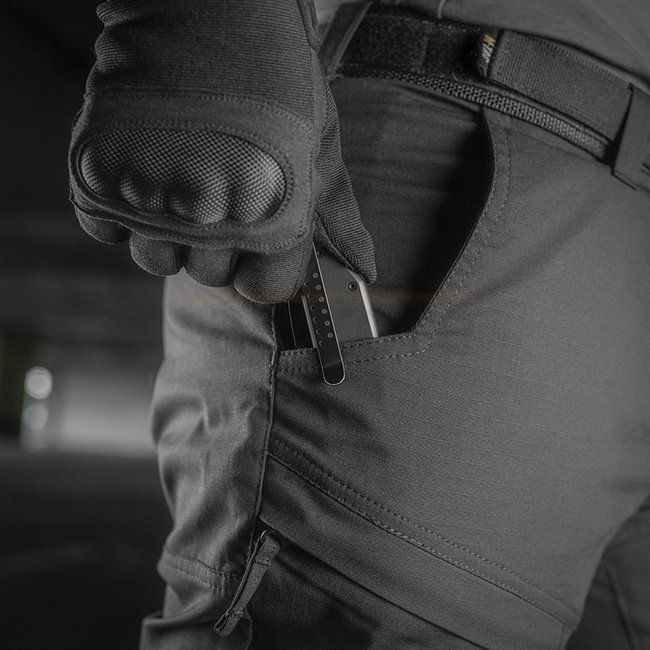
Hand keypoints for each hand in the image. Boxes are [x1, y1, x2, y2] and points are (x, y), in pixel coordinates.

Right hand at [69, 0, 374, 302]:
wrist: (209, 7)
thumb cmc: (276, 78)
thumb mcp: (319, 146)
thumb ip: (334, 216)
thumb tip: (365, 268)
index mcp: (272, 214)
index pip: (264, 290)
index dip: (261, 269)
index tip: (257, 244)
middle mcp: (210, 214)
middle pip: (208, 276)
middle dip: (217, 245)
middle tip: (218, 192)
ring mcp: (149, 193)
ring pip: (156, 260)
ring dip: (168, 232)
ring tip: (180, 180)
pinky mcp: (98, 172)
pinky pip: (105, 229)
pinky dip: (119, 209)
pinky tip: (142, 169)